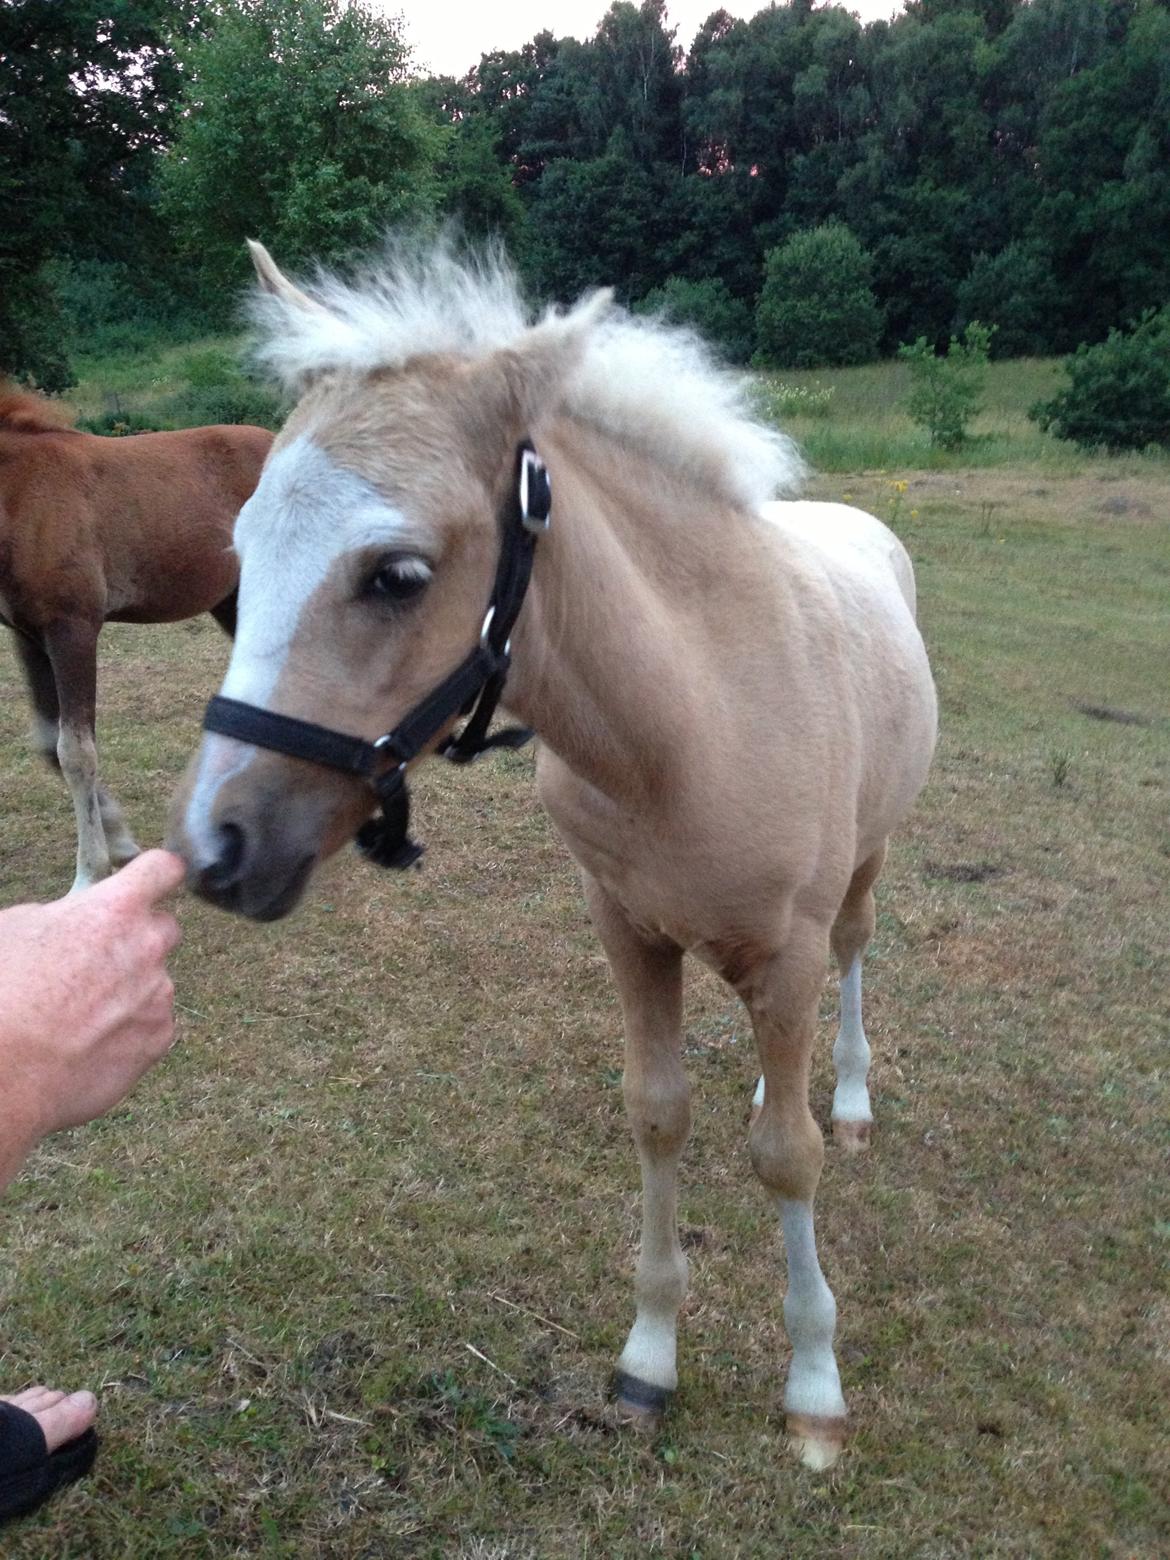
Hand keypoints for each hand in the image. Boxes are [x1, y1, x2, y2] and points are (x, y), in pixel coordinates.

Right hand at [0, 851, 183, 1174]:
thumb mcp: (15, 927)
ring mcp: (159, 994)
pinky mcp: (160, 1037)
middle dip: (139, 937)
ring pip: (155, 979)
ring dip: (131, 987)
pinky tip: (92, 1040)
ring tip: (81, 1012)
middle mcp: (148, 946)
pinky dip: (132, 1027)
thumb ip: (62, 913)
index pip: (163, 868)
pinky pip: (154, 1021)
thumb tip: (74, 917)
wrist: (7, 1072)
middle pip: (165, 927)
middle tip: (99, 958)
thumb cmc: (3, 994)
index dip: (155, 873)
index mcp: (115, 909)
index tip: (149, 881)